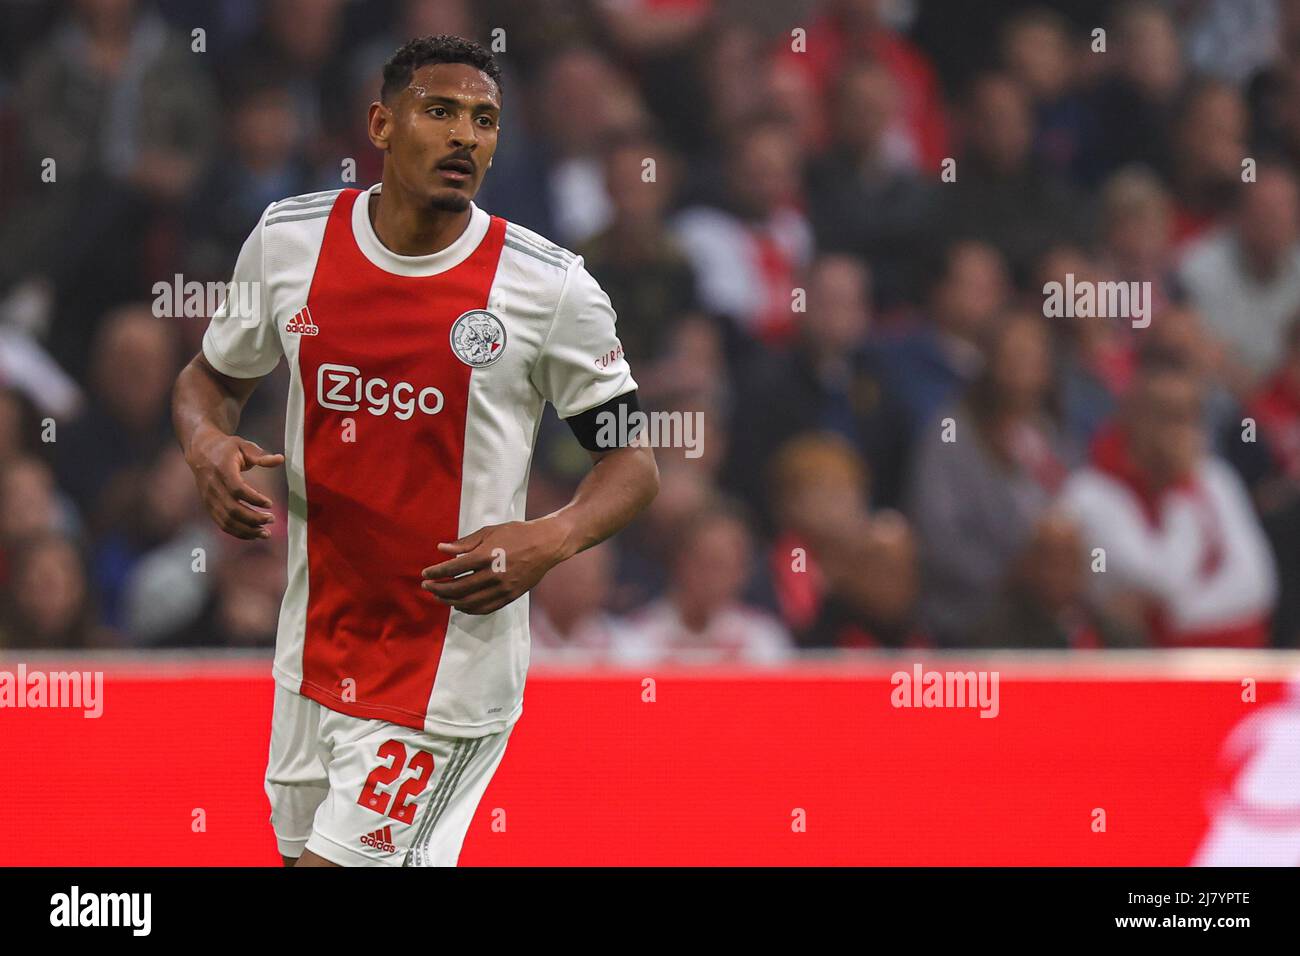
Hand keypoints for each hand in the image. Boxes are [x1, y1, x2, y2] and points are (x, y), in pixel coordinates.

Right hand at [186, 429, 283, 538]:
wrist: (200, 450)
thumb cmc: (226, 448)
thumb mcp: (243, 445)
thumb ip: (261, 455)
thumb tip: (281, 459)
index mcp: (222, 470)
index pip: (237, 489)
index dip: (254, 499)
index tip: (270, 503)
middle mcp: (213, 486)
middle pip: (232, 509)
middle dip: (253, 518)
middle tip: (272, 519)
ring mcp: (209, 498)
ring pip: (226, 520)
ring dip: (247, 530)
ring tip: (265, 533)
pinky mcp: (209, 506)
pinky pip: (222, 523)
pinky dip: (237, 532)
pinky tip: (253, 534)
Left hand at [421, 518, 571, 614]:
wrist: (546, 544)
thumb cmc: (517, 533)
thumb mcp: (489, 531)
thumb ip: (464, 543)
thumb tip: (441, 549)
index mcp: (486, 555)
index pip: (453, 569)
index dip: (436, 573)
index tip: (425, 574)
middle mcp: (493, 574)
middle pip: (458, 588)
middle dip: (439, 589)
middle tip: (427, 587)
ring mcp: (503, 588)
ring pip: (470, 602)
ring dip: (451, 601)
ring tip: (440, 597)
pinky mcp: (510, 596)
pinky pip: (485, 608)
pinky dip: (469, 609)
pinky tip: (460, 605)